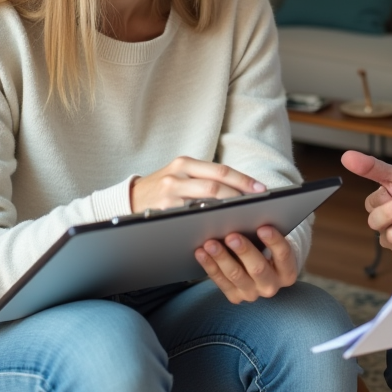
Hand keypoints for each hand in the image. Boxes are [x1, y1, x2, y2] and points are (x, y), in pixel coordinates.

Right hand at [130, 156, 264, 212]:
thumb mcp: (180, 175)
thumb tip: (241, 189)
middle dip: (240, 195)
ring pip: (205, 201)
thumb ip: (204, 178)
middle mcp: (176, 175)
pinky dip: (208, 222)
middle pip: (215, 184)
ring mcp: (168, 194)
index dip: (243, 180)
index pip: (221, 170)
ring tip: (245, 216)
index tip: (262, 189)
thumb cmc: (162, 189)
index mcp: (184, 164)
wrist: (129, 200)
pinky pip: (191, 217)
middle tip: (258, 205)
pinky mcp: (163, 212)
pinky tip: (221, 228)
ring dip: (227, 210)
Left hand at [195, 225, 296, 302]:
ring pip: (236, 275)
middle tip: (231, 236)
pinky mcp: (235, 297)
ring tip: (210, 243)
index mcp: (287, 271)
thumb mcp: (271, 241)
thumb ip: (265, 230)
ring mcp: (253, 293)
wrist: (261, 270)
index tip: (263, 227)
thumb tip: (252, 208)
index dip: (274, 241)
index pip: (284, 255)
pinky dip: (210, 266)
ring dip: (221, 258)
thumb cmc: (266, 247)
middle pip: (258, 268)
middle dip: (244, 251)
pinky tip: (201, 253)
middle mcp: (271, 286)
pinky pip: (220, 281)